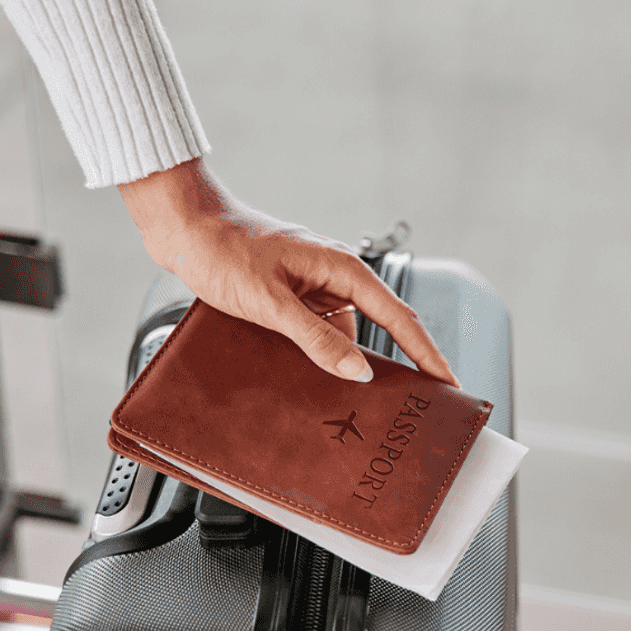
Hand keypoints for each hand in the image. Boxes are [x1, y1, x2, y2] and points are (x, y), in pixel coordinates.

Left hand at [118, 159, 458, 386]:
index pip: (399, 317)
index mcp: (342, 269)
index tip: (447, 381)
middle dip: (401, 363)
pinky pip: (318, 332)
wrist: (184, 227)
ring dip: (349, 364)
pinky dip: (321, 356)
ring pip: (345, 334)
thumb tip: (358, 370)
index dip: (427, 352)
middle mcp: (334, 276)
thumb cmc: (223, 249)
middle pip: (380, 327)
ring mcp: (313, 287)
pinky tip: (314, 381)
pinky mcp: (292, 296)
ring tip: (360, 403)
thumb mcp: (271, 303)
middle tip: (416, 402)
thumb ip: (317, 339)